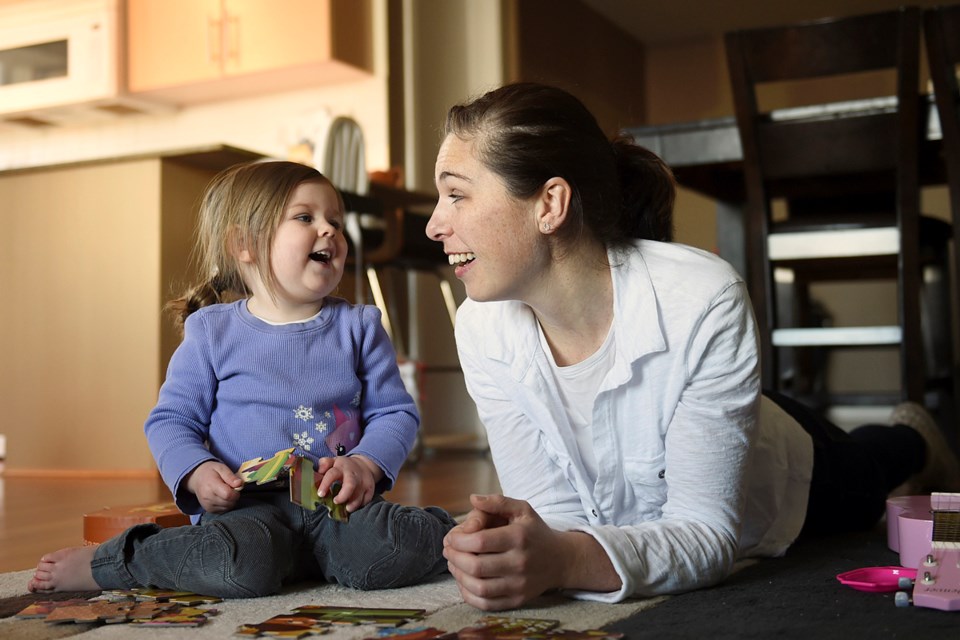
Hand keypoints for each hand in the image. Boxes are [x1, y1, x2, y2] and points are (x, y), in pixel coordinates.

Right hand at [184, 460, 242, 512]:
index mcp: (211, 485)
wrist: (196, 478)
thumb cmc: (211, 471)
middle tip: (230, 488)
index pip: (228, 495)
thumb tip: (239, 484)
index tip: (236, 486)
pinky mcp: (209, 510)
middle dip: (234, 496)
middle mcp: (208, 497)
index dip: (236, 492)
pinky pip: (223, 510)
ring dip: (231, 501)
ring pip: (227, 507)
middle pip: (229, 502)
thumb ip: (230, 476)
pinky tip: (223, 497)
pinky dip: (226, 505)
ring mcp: (207, 505)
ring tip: (226, 492)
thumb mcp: (221, 468)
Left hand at [315, 454, 381, 512]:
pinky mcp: (370, 489)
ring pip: (359, 496)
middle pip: (350, 485)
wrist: (364, 464)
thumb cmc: (343, 467)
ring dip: (352, 505)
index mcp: (340, 467)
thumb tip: (319, 470)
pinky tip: (353, 507)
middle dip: (342, 496)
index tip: (320, 494)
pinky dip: (359, 506)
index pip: (332, 474)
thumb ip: (324, 464)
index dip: (325, 484)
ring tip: (346, 509)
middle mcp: (352, 475)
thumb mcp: (333, 461)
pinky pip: (366, 500)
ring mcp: (362, 482)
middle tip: (336, 502)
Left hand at [442, 494, 568, 609]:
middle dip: (454, 558)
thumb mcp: (521, 509)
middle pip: (476, 566)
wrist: (561, 560)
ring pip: (478, 587)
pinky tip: (464, 582)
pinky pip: (486, 604)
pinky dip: (468, 594)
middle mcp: (520, 563)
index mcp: (518, 537)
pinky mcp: (517, 600)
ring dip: (458, 576)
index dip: (458, 541)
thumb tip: (473, 498)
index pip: (479, 542)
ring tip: (454, 564)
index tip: (451, 538)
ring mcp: (519, 585)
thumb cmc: (535, 532)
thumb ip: (497, 502)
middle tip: (448, 551)